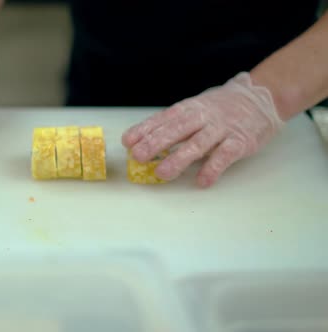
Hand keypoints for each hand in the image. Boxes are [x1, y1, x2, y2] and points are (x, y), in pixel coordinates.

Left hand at [121, 72, 284, 186]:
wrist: (263, 96)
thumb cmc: (222, 106)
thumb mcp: (196, 107)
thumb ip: (175, 123)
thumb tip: (146, 141)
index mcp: (189, 108)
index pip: (163, 118)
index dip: (145, 129)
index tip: (127, 141)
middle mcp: (203, 116)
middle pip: (176, 130)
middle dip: (155, 143)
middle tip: (138, 157)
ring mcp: (222, 128)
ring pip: (198, 144)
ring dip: (179, 159)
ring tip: (162, 173)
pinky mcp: (241, 141)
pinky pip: (225, 156)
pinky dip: (213, 168)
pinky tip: (202, 181)